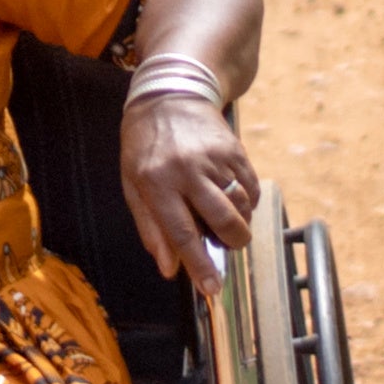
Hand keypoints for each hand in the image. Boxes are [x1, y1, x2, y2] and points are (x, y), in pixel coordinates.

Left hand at [117, 92, 261, 284]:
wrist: (169, 94)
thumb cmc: (145, 145)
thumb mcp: (132, 185)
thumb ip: (151, 228)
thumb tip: (169, 268)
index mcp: (156, 182)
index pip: (182, 233)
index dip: (200, 265)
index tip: (212, 289)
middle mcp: (187, 170)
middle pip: (223, 220)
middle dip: (233, 243)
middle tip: (229, 247)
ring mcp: (214, 158)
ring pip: (241, 205)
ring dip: (240, 222)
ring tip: (227, 219)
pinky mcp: (234, 149)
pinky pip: (251, 186)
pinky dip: (248, 201)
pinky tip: (234, 199)